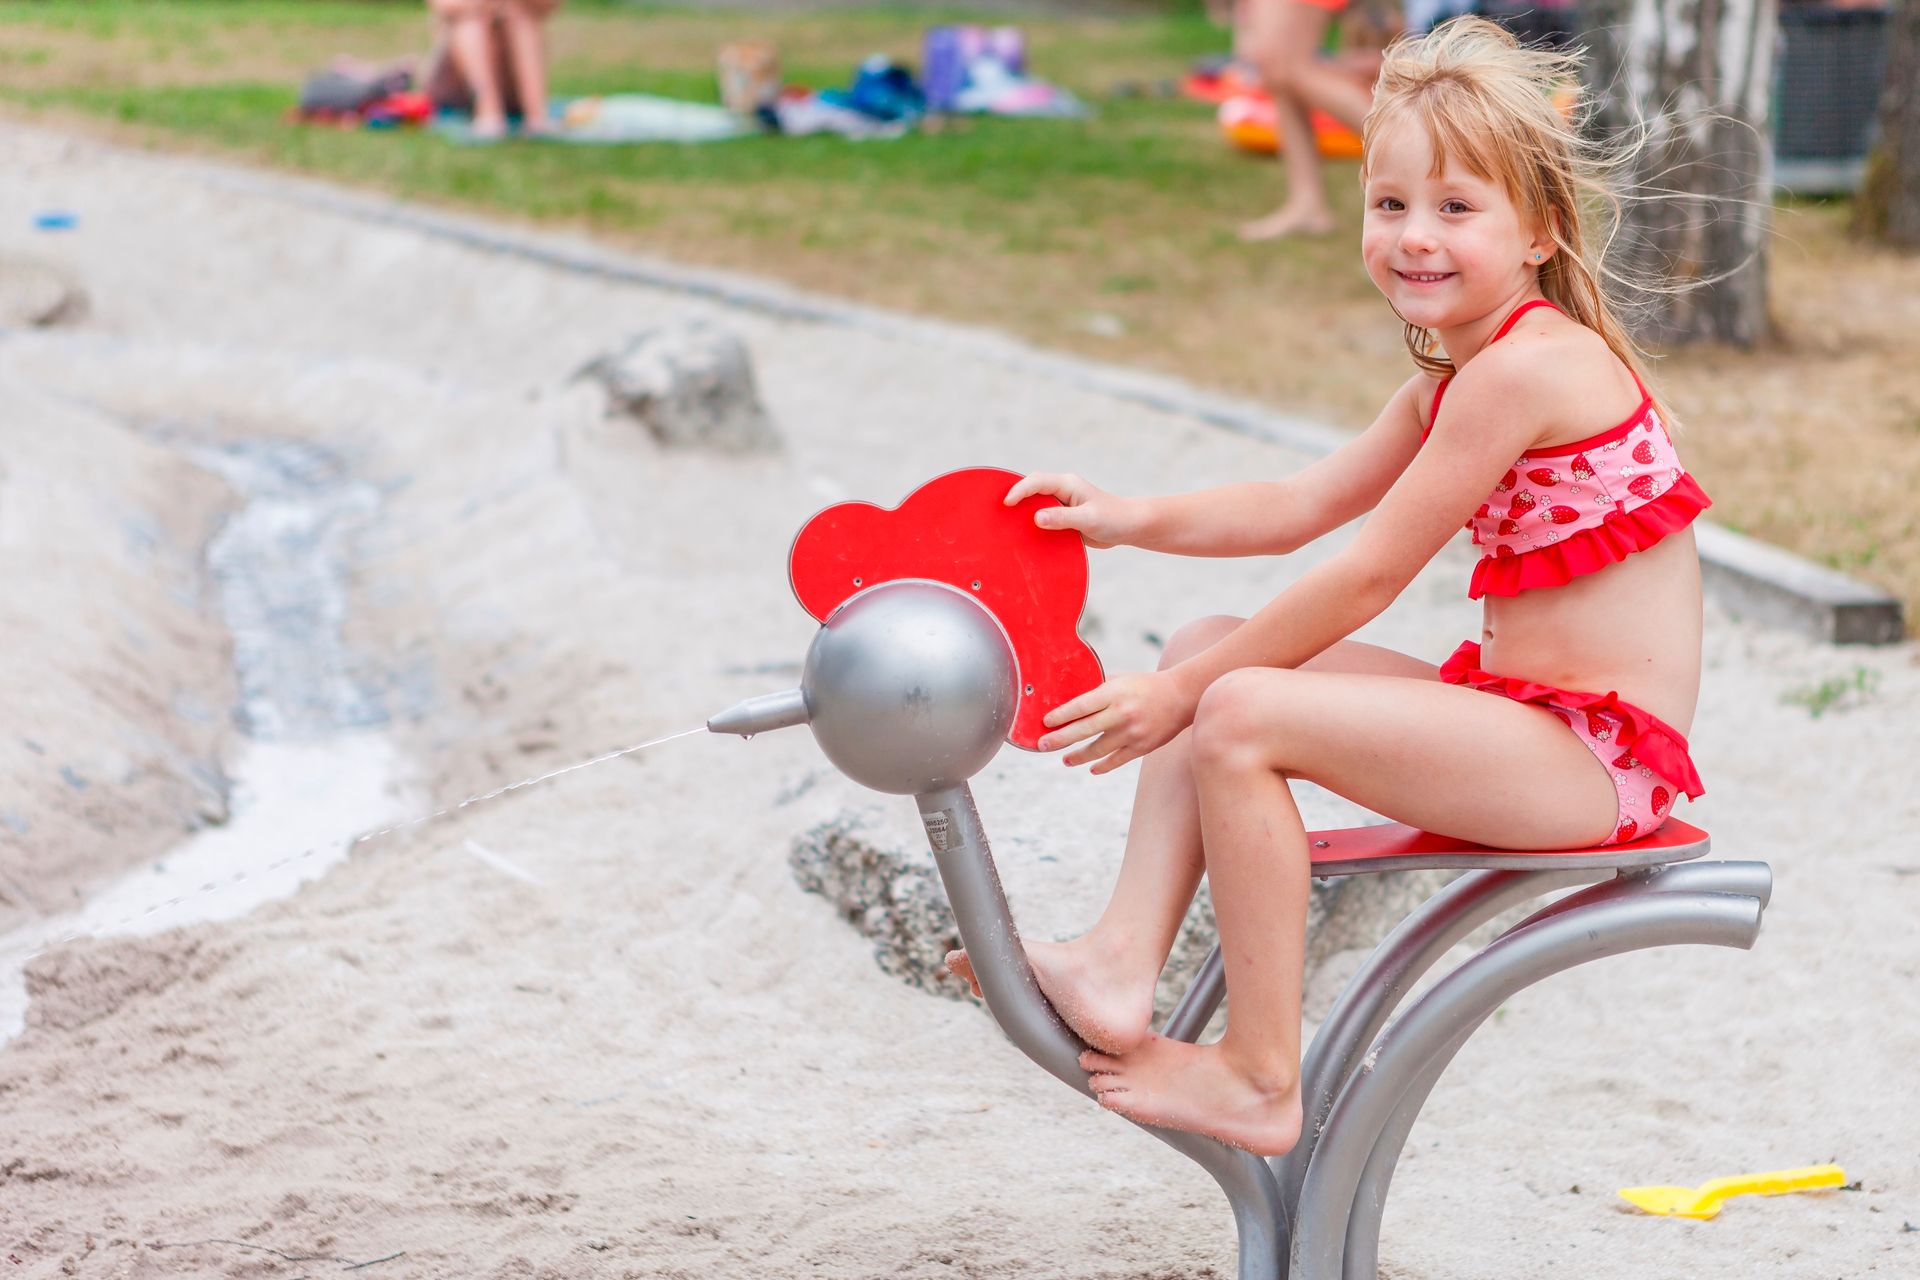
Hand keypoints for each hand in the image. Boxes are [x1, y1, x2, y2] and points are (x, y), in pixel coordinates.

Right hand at [1004, 473, 1141, 549]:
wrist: (1129, 526)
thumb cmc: (1113, 518)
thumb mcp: (1088, 519)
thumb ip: (1062, 518)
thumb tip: (1036, 518)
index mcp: (1066, 484)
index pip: (1036, 482)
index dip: (1019, 491)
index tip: (1006, 503)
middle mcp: (1061, 491)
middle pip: (1031, 490)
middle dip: (1014, 497)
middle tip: (996, 512)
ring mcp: (1061, 505)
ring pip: (1034, 505)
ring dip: (1021, 513)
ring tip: (1003, 523)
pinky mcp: (1062, 518)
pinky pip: (1042, 519)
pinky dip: (1031, 525)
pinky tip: (1022, 536)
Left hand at [1037, 670, 1196, 773]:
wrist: (1182, 696)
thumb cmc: (1146, 685)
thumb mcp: (1121, 680)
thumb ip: (1098, 689)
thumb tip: (1070, 698)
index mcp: (1114, 693)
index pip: (1080, 706)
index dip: (1061, 715)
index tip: (1045, 722)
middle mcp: (1121, 713)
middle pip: (1083, 730)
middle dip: (1059, 739)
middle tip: (1042, 746)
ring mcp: (1132, 732)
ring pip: (1097, 750)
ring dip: (1077, 756)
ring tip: (1065, 759)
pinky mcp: (1142, 747)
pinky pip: (1116, 760)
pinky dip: (1102, 766)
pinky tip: (1091, 767)